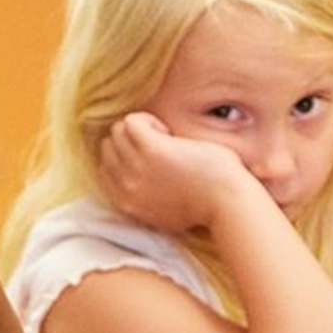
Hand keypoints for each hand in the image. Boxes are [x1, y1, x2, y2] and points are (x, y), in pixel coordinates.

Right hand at [95, 112, 260, 238]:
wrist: (228, 203)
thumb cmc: (207, 203)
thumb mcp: (166, 211)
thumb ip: (145, 197)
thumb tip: (140, 174)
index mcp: (127, 204)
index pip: (105, 169)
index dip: (126, 156)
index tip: (153, 160)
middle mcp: (126, 188)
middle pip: (109, 147)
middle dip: (132, 141)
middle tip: (163, 148)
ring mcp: (136, 169)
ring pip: (118, 131)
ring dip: (142, 129)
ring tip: (167, 140)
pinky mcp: (151, 150)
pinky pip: (131, 121)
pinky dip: (148, 120)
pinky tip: (169, 132)